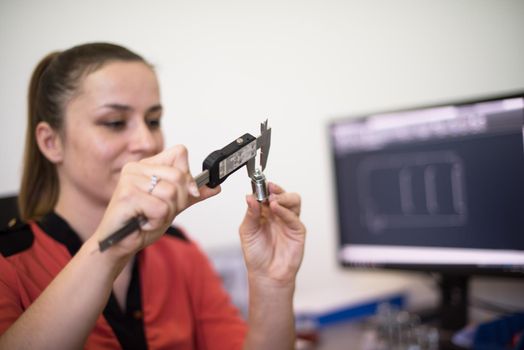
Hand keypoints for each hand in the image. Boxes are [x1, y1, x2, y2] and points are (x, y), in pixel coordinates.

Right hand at [94, 145, 219, 257]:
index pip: (180, 153)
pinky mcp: (126, 196)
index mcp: (148, 165)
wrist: (120, 244)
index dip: (187, 177)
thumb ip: (192, 194)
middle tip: (159, 211)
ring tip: (149, 217)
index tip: (183, 194)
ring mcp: (129, 180)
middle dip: (177, 201)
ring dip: (165, 213)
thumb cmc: (142, 222)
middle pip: (179, 176)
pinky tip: (143, 222)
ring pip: (171, 193)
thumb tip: (216, 187)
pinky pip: (160, 208)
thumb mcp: (173, 205)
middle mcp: (136, 168)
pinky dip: (156, 221)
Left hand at [239, 182, 305, 285]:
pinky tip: (276, 209)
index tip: (258, 182)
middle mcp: (278, 215)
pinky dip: (285, 211)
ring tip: (273, 199)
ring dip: (284, 196)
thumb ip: (250, 214)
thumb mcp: (247, 231)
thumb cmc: (256, 255)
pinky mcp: (297, 231)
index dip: (263, 187)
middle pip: (283, 194)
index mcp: (265, 213)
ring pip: (293, 201)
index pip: (267, 194)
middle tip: (268, 188)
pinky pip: (294, 217)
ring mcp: (288, 222)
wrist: (266, 275)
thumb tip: (249, 196)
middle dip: (276, 189)